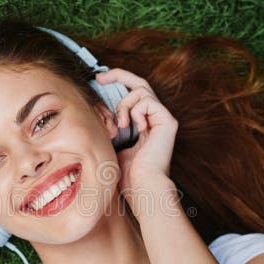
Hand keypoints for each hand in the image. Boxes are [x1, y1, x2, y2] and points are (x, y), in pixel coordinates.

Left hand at [95, 68, 177, 201]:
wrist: (142, 187)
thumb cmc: (128, 175)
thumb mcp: (113, 146)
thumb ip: (111, 128)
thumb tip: (95, 112)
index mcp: (145, 124)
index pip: (134, 94)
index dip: (118, 82)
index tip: (99, 80)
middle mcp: (156, 119)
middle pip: (140, 83)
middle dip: (119, 75)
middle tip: (100, 77)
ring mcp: (164, 119)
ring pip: (141, 90)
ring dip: (124, 104)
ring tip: (121, 124)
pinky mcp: (167, 121)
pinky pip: (147, 101)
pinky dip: (135, 111)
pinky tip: (134, 127)